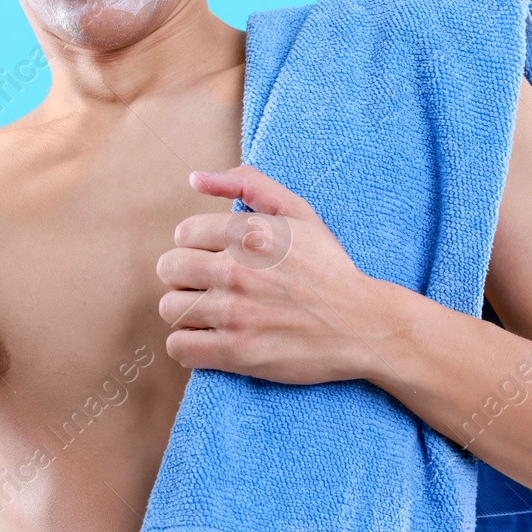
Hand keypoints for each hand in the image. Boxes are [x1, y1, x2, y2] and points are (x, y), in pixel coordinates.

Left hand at [156, 165, 386, 383]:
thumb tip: (194, 179)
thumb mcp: (297, 212)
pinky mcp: (237, 352)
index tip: (214, 258)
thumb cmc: (328, 267)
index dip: (196, 247)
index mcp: (249, 233)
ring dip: (185, 312)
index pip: (183, 234)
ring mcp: (235, 313)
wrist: (363, 325)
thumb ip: (247, 183)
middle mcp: (237, 270)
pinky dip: (187, 345)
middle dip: (184, 277)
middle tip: (206, 286)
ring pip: (169, 309)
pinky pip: (179, 347)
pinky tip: (208, 340)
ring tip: (208, 314)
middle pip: (169, 269)